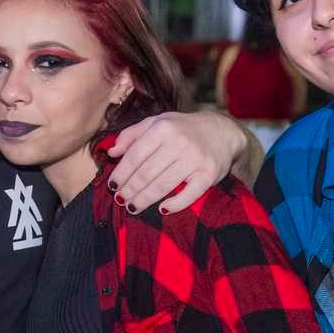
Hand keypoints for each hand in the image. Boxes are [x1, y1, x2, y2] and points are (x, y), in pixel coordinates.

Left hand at [107, 111, 242, 213]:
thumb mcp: (157, 122)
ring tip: (133, 207)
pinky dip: (175, 204)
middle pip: (146, 173)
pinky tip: (162, 210)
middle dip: (130, 189)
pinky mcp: (209, 174)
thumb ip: (131, 134)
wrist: (222, 132)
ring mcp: (195, 158)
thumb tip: (111, 152)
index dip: (121, 173)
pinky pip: (190, 194)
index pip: (135, 155)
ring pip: (163, 185)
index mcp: (163, 128)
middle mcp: (179, 142)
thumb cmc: (182, 129)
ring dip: (144, 199)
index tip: (112, 186)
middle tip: (120, 200)